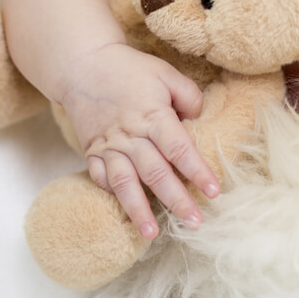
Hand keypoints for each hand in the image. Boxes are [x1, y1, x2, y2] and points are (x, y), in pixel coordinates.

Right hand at [58, 43, 220, 239]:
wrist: (83, 65)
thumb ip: (189, 97)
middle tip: (194, 221)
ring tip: (152, 233)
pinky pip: (101, 178)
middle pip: (156, 173)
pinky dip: (112, 195)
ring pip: (126, 183)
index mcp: (153, 116)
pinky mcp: (91, 151)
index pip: (180, 149)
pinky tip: (125, 212)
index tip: (214, 191)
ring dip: (139, 209)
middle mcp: (131, 136)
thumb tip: (199, 120)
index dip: (198, 171)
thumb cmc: (130, 70)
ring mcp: (109, 146)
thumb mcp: (166, 74)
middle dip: (176, 199)